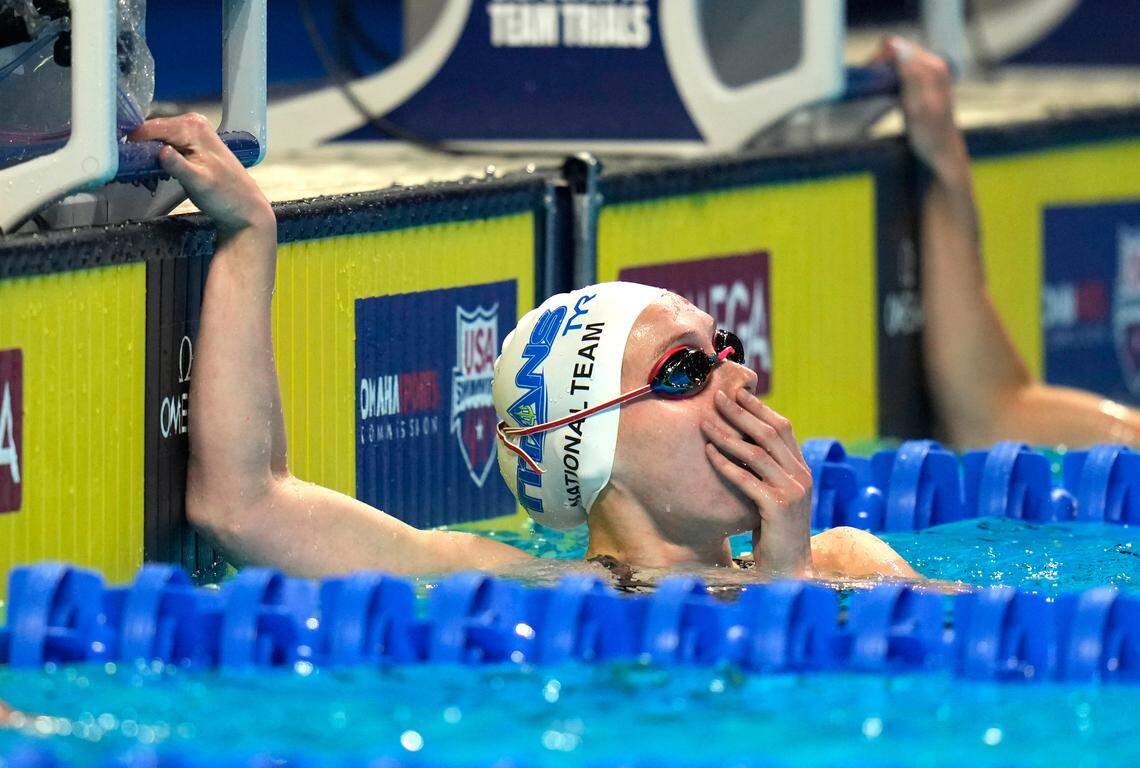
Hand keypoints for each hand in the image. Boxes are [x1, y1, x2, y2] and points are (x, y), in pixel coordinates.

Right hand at [129, 113, 273, 235]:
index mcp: (192, 127)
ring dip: (147, 154)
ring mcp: (192, 131)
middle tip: (134, 172)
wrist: (245, 208)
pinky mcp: (192, 142)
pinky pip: (165, 144)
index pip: (149, 128)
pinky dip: (157, 156)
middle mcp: (192, 123)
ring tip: (143, 174)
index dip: (133, 143)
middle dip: (140, 150)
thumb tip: (161, 151)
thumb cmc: (225, 196)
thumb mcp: (199, 183)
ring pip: (156, 138)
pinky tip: (155, 171)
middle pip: (151, 131)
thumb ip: (179, 166)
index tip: (122, 160)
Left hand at [701, 390, 813, 576]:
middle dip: (741, 412)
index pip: (782, 428)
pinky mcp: (778, 508)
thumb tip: (741, 444)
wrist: (789, 569)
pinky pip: (746, 479)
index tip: (736, 392)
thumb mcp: (774, 496)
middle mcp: (801, 476)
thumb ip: (767, 472)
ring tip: (705, 422)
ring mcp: (792, 491)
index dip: (759, 408)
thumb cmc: (774, 533)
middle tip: (717, 396)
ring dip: (728, 435)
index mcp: (802, 470)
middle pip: (770, 433)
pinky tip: (708, 453)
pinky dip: (726, 463)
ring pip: (756, 452)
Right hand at [874, 37, 966, 178]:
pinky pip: (901, 71)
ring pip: (898, 60)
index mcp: (933, 67)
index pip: (899, 46)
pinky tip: (883, 91)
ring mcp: (928, 74)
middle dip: (880, 62)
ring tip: (873, 87)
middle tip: (867, 83)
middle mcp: (933, 65)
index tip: (867, 74)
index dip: (880, 57)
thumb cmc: (930, 135)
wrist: (942, 153)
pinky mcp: (922, 84)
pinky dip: (888, 77)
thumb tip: (898, 47)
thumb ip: (910, 75)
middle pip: (898, 50)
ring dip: (882, 70)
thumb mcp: (918, 106)